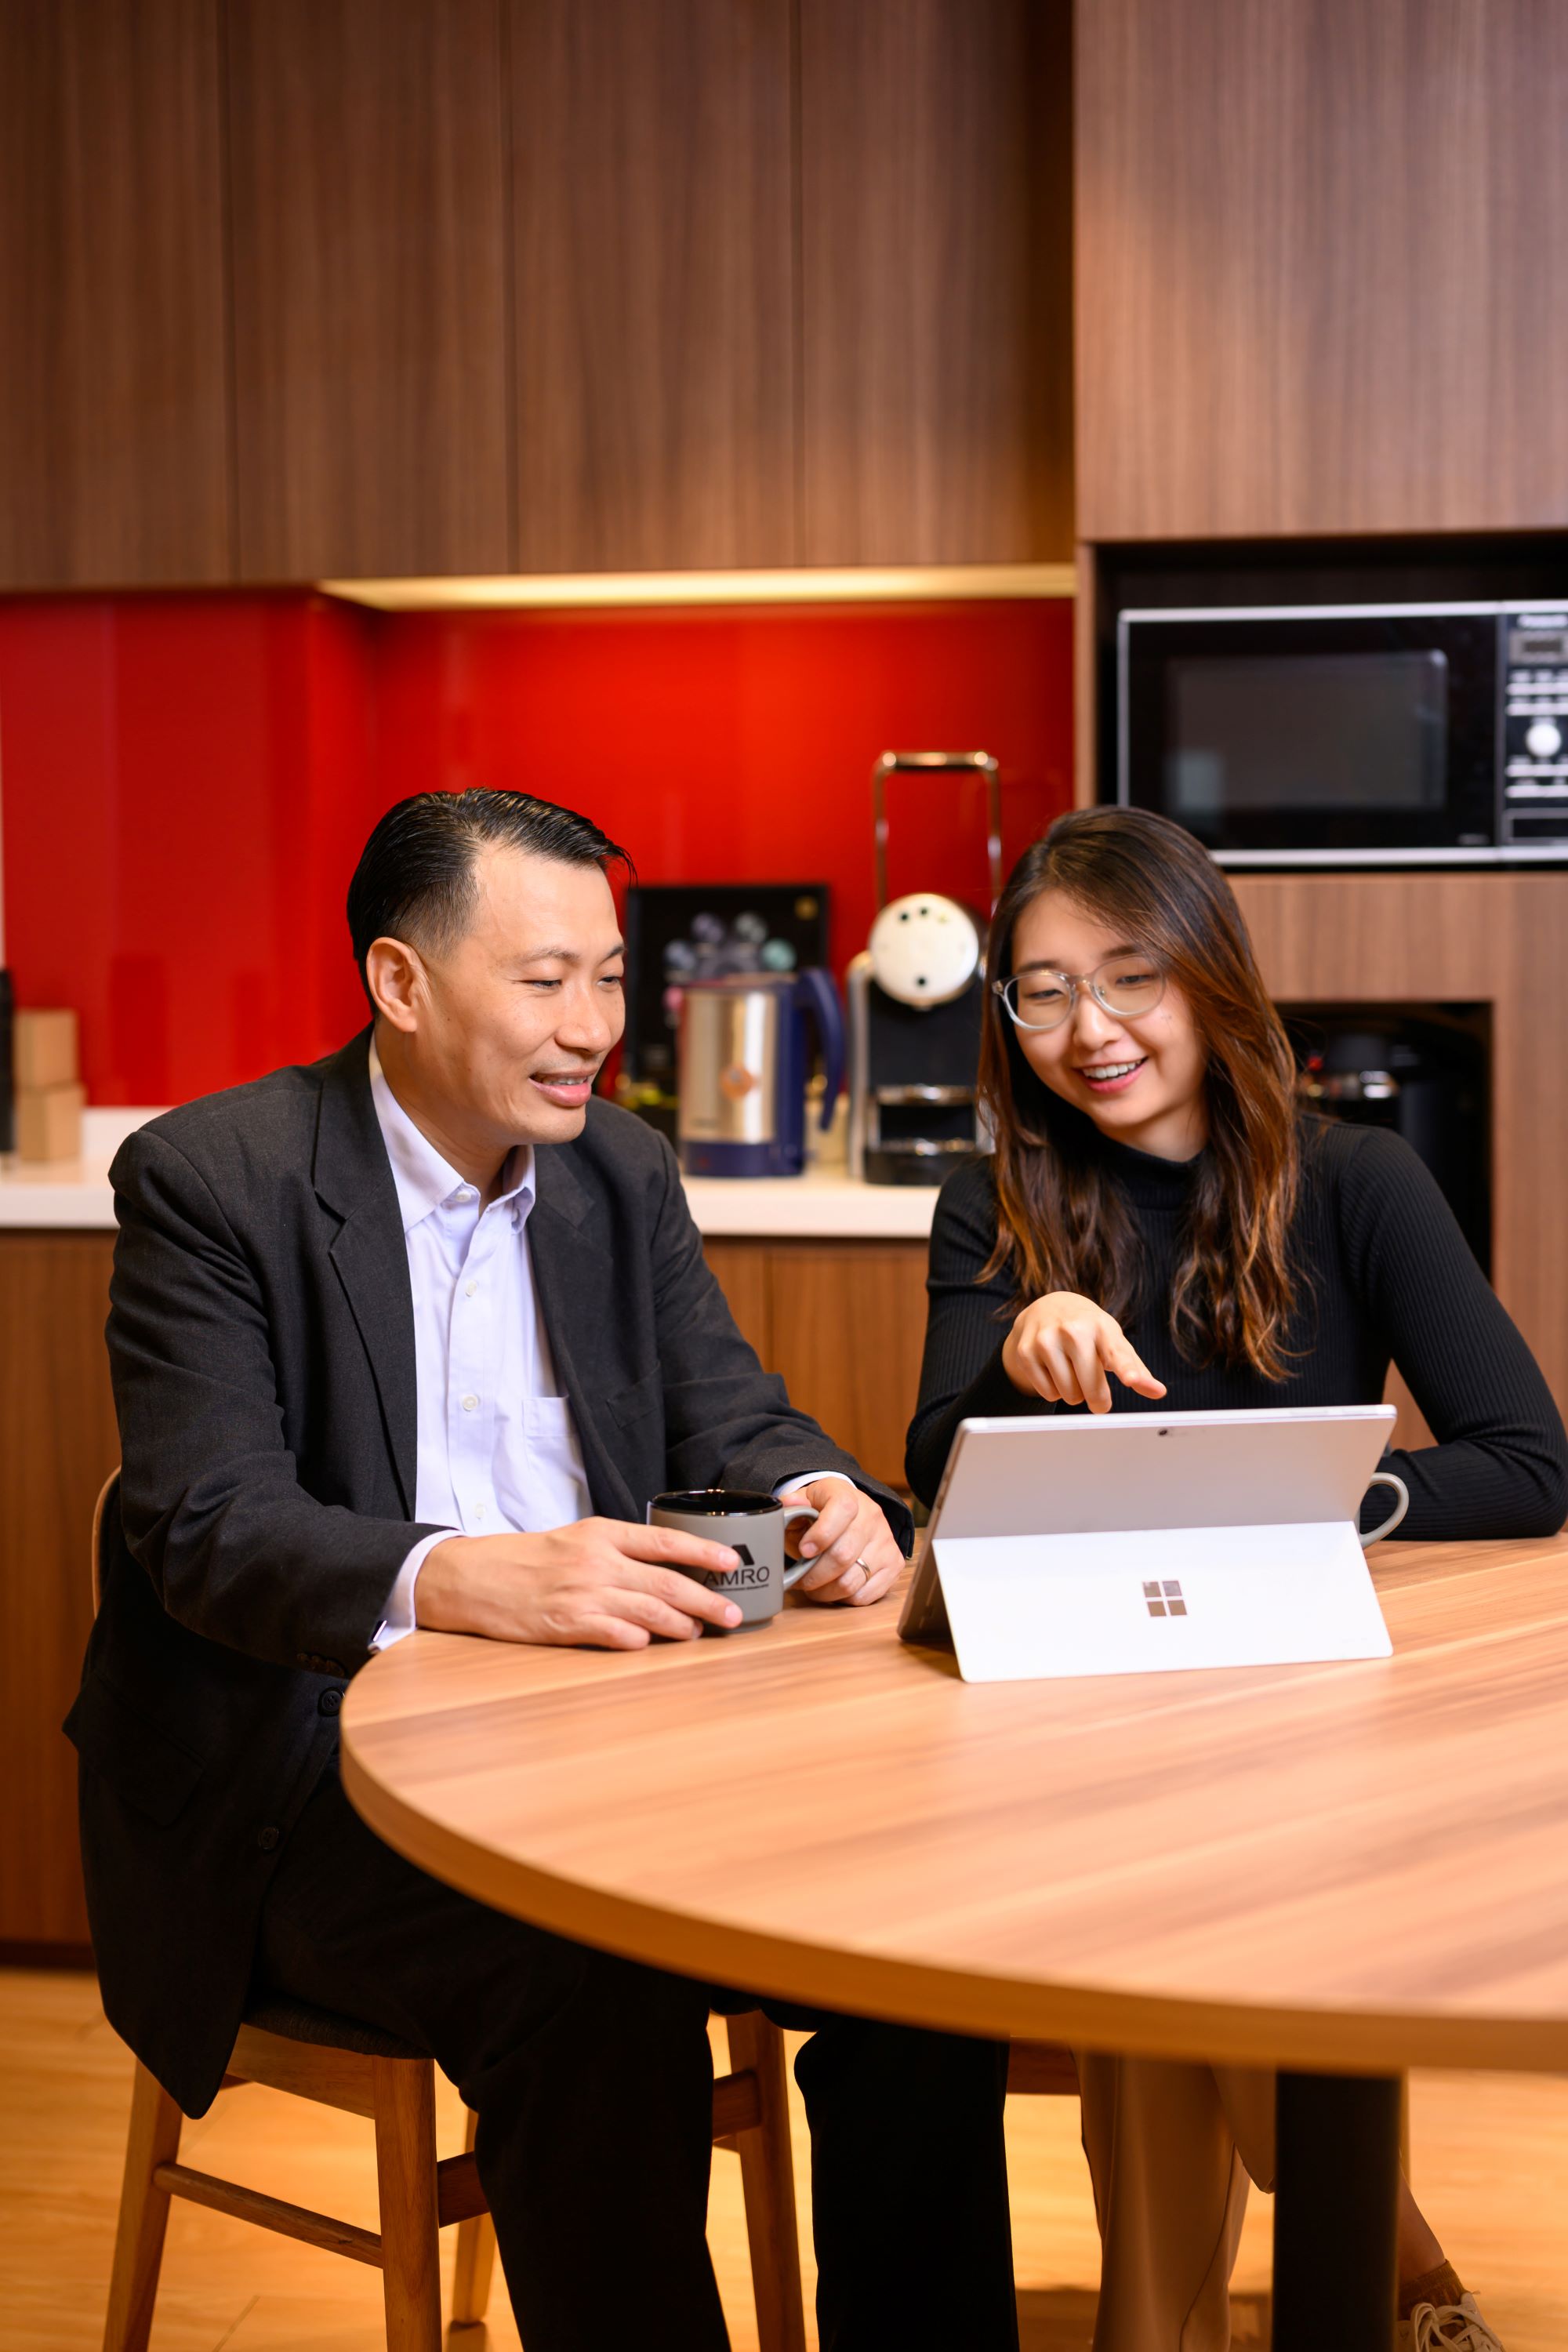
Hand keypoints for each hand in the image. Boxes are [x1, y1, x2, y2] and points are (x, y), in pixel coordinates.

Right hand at [415, 1518, 745, 1649]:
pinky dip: (639, 1640)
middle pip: (666, 1582)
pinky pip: (616, 1635)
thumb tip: (667, 1567)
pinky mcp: (566, 1626)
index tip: (731, 1561)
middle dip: (706, 1601)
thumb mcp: (575, 1539)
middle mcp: (596, 1561)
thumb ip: (617, 1550)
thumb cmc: (527, 1559)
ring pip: (648, 1611)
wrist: (473, 1577)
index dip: (702, 1552)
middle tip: (733, 1615)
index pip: (663, 1541)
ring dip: (680, 1626)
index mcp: (600, 1533)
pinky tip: (651, 1643)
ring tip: (697, 1633)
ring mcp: (582, 1594)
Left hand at [783, 1478, 903, 1606]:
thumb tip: (789, 1504)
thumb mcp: (802, 1502)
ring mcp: (886, 1541)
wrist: (851, 1516)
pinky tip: (833, 1588)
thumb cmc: (821, 1512)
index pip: (842, 1510)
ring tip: (813, 1587)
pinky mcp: (894, 1564)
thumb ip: (790, 1504)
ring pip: (851, 1581)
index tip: (804, 1551)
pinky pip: (864, 1595)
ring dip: (825, 1591)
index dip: (822, 1534)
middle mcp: (872, 1516)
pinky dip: (843, 1598)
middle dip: (814, 1574)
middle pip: (843, 1555)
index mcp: (847, 1495)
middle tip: (799, 1579)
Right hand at [1002, 1291, 1166, 1413]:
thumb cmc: (1089, 1330)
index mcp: (1102, 1327)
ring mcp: (1045, 1340)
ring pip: (1069, 1395)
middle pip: (1091, 1390)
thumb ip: (1135, 1369)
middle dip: (1097, 1398)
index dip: (1127, 1369)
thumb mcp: (1113, 1341)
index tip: (1132, 1380)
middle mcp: (1073, 1330)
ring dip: (1074, 1392)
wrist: (1047, 1307)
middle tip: (1096, 1390)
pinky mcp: (1025, 1352)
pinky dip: (1054, 1389)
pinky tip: (1054, 1368)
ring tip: (1071, 1369)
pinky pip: (1048, 1393)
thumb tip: (1159, 1392)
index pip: (1116, 1353)